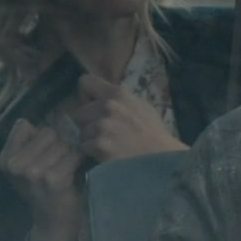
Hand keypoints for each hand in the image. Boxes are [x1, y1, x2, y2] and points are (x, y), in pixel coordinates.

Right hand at [0, 118, 84, 240]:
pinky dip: (77, 160)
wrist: (53, 220)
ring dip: (69, 152)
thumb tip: (56, 111)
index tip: (44, 148)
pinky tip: (73, 171)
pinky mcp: (52, 179)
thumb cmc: (42, 187)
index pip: (23, 124)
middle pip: (46, 132)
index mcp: (5, 159)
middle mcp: (15, 165)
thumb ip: (32, 140)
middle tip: (58, 160)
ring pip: (61, 142)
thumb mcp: (26, 164)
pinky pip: (72, 155)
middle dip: (57, 142)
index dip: (39, 133)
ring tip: (65, 166)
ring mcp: (33, 172)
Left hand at [68, 74, 185, 162]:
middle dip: (87, 123)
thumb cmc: (154, 133)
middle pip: (78, 112)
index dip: (85, 96)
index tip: (92, 107)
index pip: (85, 82)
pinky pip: (84, 147)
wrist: (162, 158)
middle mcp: (107, 106)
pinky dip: (92, 153)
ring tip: (107, 145)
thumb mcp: (140, 106)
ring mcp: (102, 125)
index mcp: (117, 93)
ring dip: (90, 140)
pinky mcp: (99, 144)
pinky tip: (107, 155)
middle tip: (101, 132)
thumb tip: (100, 99)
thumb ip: (119, 101)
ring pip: (81, 132)